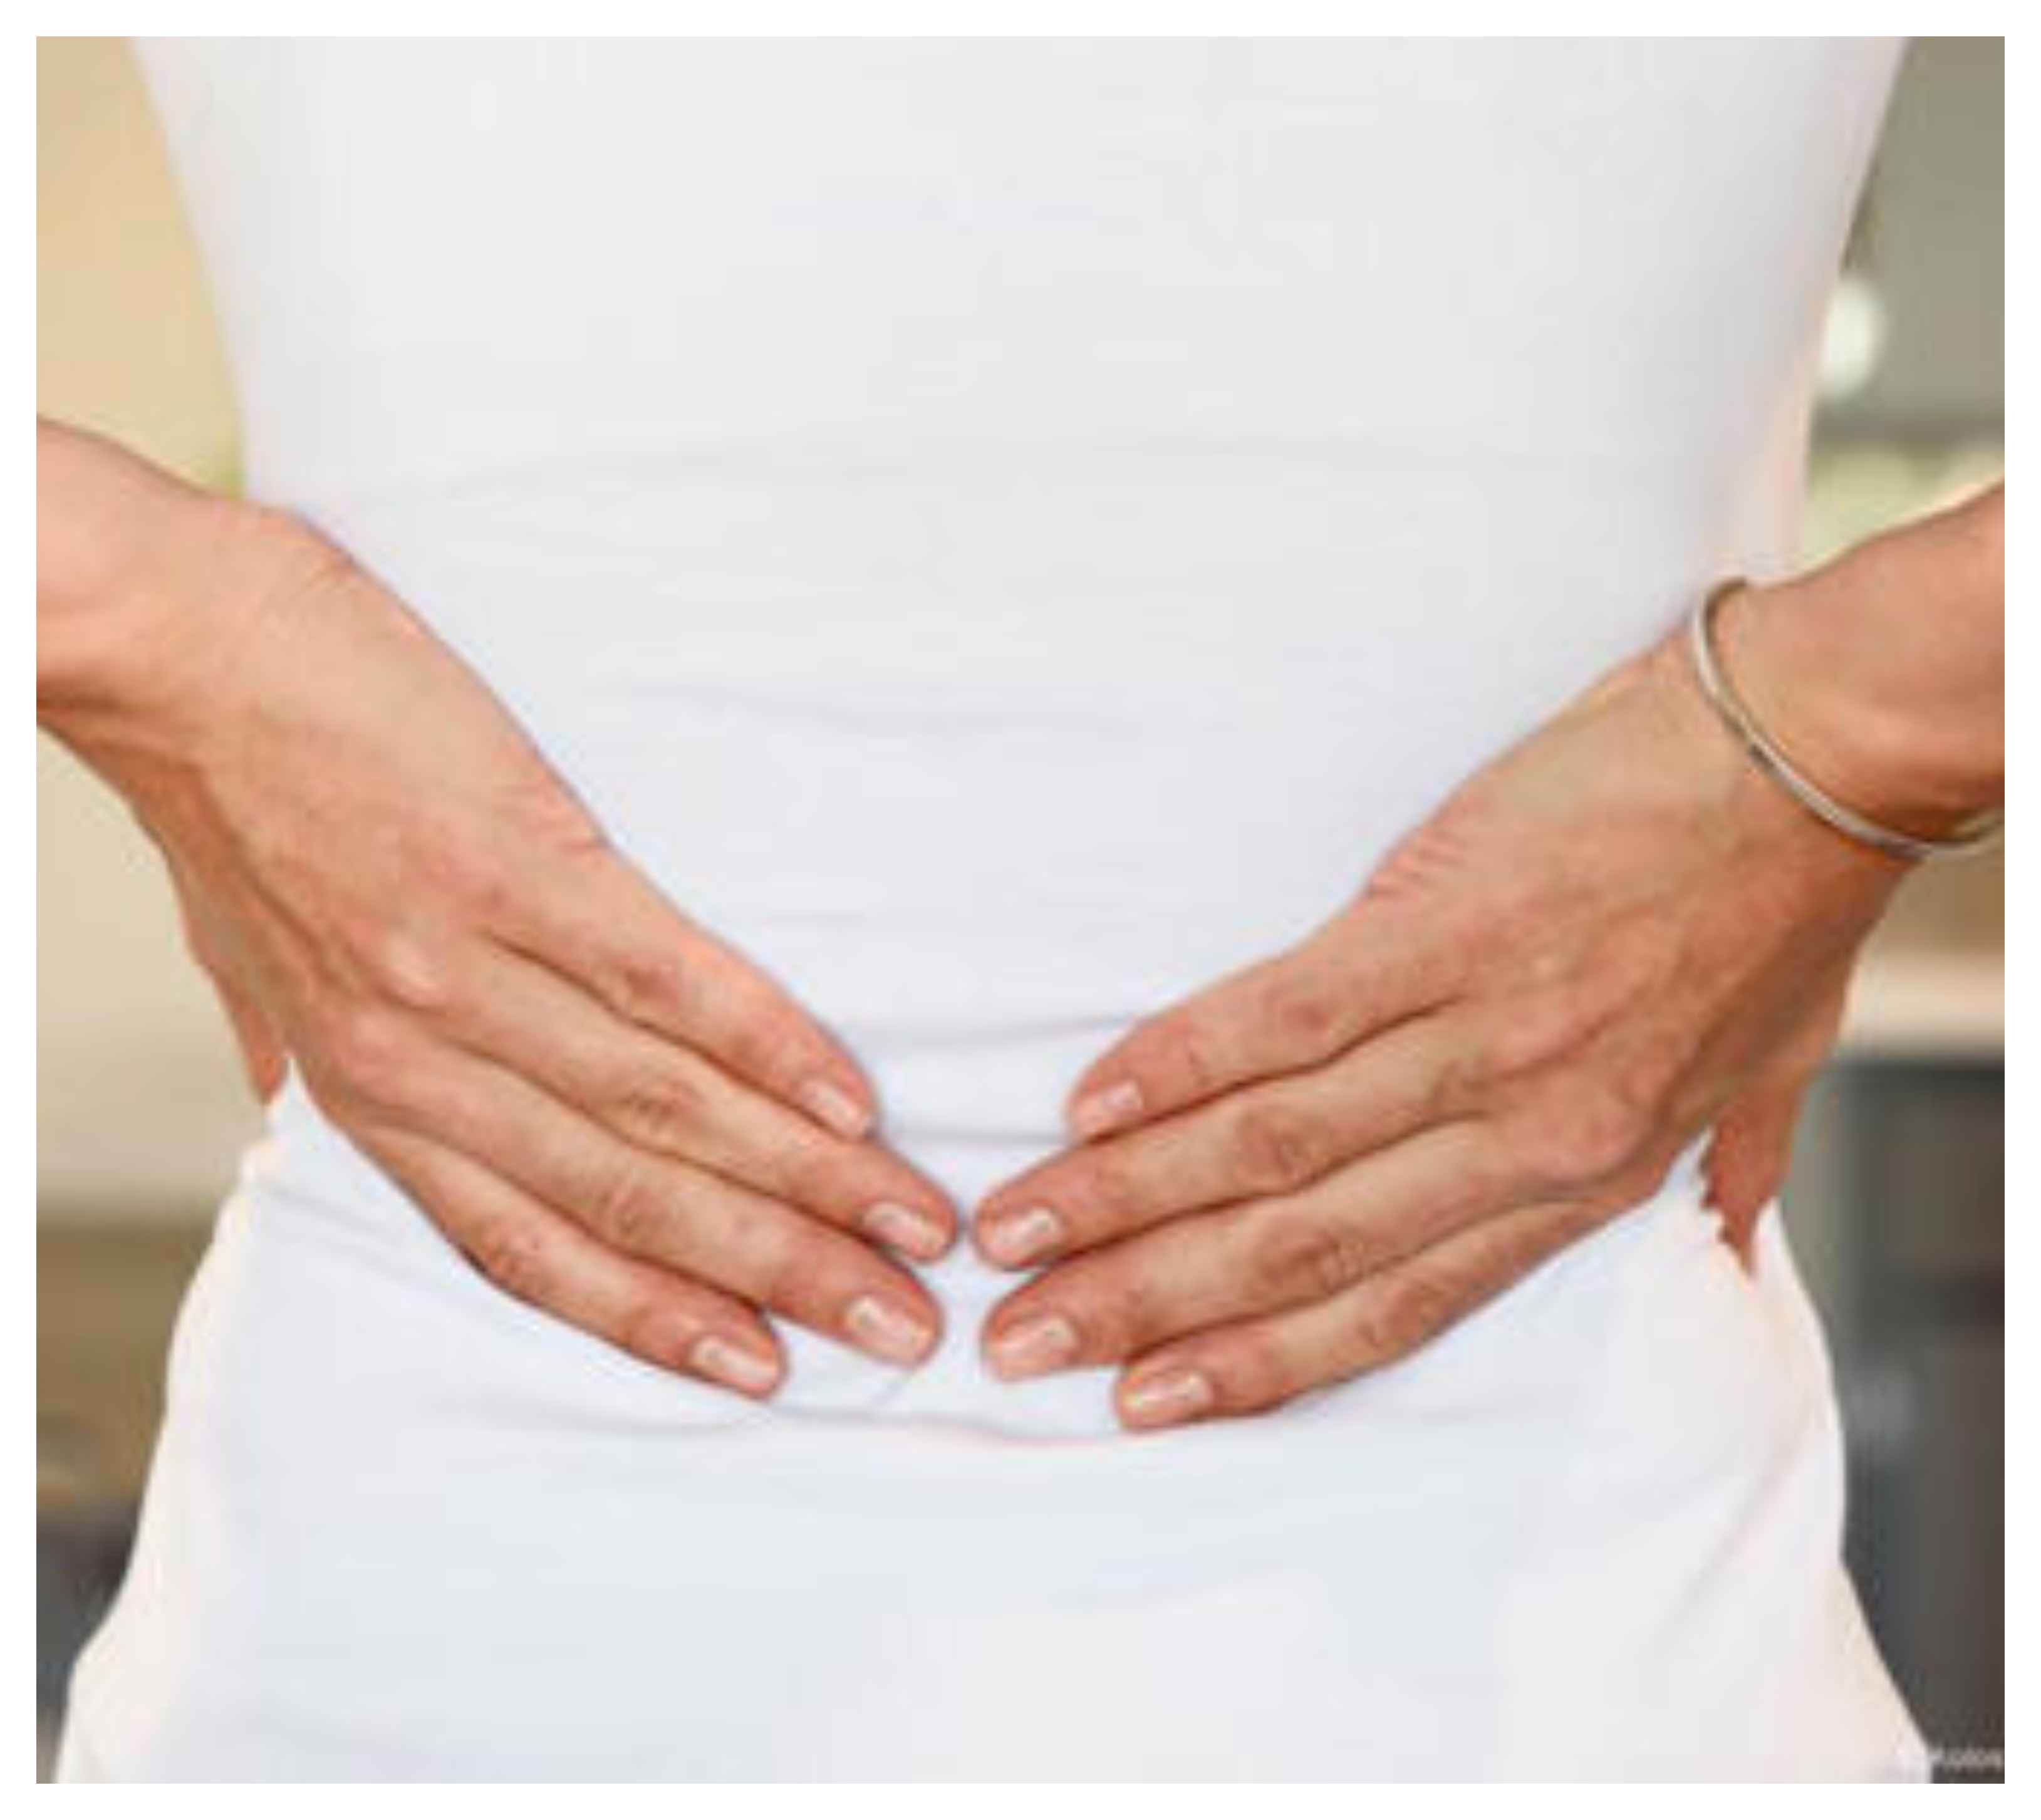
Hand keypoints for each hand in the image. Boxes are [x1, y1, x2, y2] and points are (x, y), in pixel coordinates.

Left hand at [47, 479, 952, 1395]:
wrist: (166, 647)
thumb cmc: (219, 797)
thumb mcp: (248, 963)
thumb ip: (302, 1052)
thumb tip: (317, 1104)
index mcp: (369, 1093)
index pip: (532, 1248)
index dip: (658, 1319)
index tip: (766, 1368)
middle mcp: (423, 1060)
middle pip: (630, 1200)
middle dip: (779, 1274)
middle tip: (901, 1325)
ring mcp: (469, 965)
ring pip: (664, 1108)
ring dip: (804, 1179)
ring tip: (911, 1225)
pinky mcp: (515, 860)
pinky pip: (663, 980)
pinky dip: (765, 1046)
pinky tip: (848, 1096)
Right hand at [971, 611, 1904, 1428]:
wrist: (1822, 749)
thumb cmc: (1783, 906)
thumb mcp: (1774, 1070)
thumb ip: (1730, 1169)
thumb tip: (1725, 1242)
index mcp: (1586, 1179)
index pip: (1391, 1310)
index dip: (1253, 1364)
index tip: (1142, 1398)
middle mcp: (1526, 1134)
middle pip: (1300, 1247)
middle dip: (1146, 1304)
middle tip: (1021, 1340)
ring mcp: (1484, 1031)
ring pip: (1273, 1147)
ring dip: (1126, 1197)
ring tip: (1017, 1231)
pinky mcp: (1445, 922)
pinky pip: (1285, 1017)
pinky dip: (1178, 1065)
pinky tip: (1090, 1103)